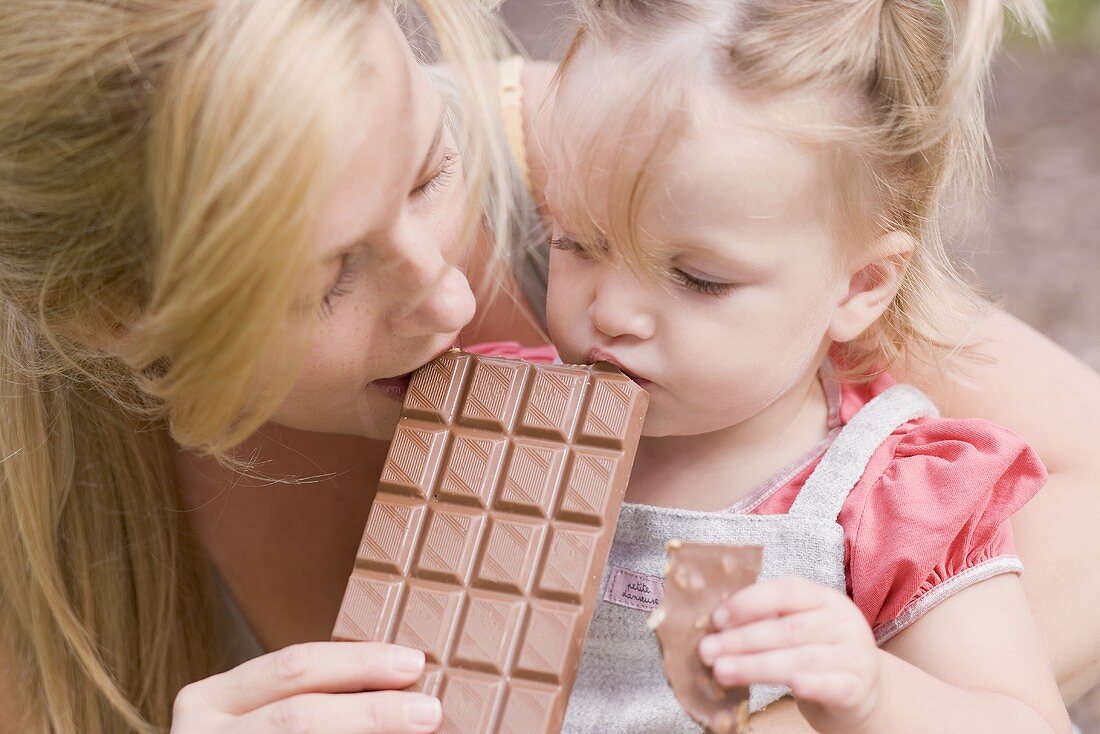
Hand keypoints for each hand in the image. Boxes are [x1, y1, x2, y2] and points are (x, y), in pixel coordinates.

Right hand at [171, 641, 440, 732]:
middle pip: (301, 717)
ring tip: (421, 731)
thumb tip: (401, 682)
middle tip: (428, 709)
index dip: (359, 662)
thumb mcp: (260, 715)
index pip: (294, 666)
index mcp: (210, 699)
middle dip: (373, 712)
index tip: (413, 662)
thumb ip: (315, 695)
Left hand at [698, 576, 884, 733]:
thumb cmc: (817, 654)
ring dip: (756, 666)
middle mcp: (843, 622)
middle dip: (742, 639)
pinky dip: (813, 685)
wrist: (863, 691)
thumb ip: (767, 622)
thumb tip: (715, 628)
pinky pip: (834, 685)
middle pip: (788, 628)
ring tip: (722, 671)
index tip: (717, 619)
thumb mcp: (799, 629)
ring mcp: (855, 654)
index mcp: (824, 598)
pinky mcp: (859, 687)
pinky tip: (794, 686)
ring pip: (802, 659)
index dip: (749, 602)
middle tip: (707, 651)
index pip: (787, 590)